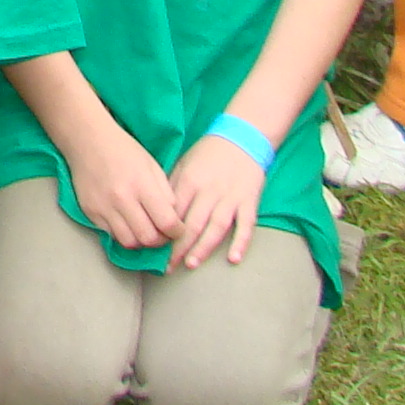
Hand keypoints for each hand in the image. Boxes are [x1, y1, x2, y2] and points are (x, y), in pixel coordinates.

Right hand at [61, 125, 179, 251]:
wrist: (87, 140)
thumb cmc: (124, 149)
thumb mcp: (152, 165)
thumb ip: (165, 193)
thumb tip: (173, 219)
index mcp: (142, 185)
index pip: (166, 222)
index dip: (177, 232)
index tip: (178, 230)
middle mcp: (122, 199)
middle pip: (148, 238)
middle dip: (160, 241)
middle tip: (162, 234)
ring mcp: (104, 208)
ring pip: (129, 242)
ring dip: (141, 241)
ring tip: (144, 230)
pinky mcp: (90, 212)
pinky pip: (111, 235)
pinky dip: (123, 233)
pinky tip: (126, 222)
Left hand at [165, 130, 269, 269]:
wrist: (241, 137)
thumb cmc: (208, 154)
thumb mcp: (184, 164)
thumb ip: (172, 188)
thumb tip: (157, 212)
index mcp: (190, 181)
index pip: (174, 212)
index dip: (164, 232)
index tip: (155, 249)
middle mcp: (209, 191)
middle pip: (192, 223)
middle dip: (179, 247)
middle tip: (169, 267)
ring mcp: (230, 197)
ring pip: (216, 227)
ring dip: (204, 247)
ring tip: (192, 263)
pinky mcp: (249, 201)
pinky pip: (246, 225)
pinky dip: (241, 242)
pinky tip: (234, 258)